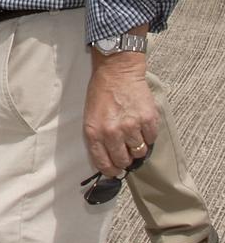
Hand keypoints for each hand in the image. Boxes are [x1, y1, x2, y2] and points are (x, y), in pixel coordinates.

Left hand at [83, 46, 157, 176]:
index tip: (115, 171)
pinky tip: (140, 122)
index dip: (111, 170)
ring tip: (132, 130)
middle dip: (125, 158)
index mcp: (94, 132)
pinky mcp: (148, 120)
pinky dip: (147, 134)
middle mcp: (112, 132)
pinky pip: (151, 139)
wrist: (116, 71)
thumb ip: (98, 139)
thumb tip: (108, 161)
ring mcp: (132, 127)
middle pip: (124, 161)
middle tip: (125, 149)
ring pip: (139, 151)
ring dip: (136, 145)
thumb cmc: (101, 93)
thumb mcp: (90, 116)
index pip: (104, 163)